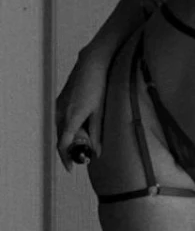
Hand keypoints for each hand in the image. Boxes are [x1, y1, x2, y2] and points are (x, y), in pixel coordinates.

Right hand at [55, 50, 108, 171]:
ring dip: (68, 138)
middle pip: (60, 139)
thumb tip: (97, 151)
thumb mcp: (100, 111)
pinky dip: (68, 127)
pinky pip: (61, 119)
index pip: (62, 144)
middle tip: (81, 157)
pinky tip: (81, 126)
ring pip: (60, 129)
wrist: (92, 63)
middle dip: (69, 150)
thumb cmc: (99, 84)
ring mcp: (59, 105)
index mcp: (71, 117)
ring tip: (84, 141)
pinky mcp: (60, 100)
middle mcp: (61, 112)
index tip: (71, 168)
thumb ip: (97, 132)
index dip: (65, 158)